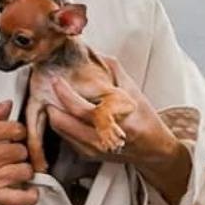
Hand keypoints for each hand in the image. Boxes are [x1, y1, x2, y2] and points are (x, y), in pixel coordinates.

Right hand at [0, 102, 37, 204]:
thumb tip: (8, 105)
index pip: (17, 129)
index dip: (17, 130)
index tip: (13, 134)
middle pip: (22, 150)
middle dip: (19, 148)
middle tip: (11, 150)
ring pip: (25, 171)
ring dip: (22, 168)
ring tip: (15, 167)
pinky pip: (19, 199)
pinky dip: (29, 196)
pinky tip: (29, 190)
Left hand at [46, 57, 180, 166]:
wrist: (153, 149)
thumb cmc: (143, 117)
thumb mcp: (132, 89)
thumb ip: (111, 69)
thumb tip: (90, 49)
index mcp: (117, 119)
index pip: (80, 108)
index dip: (64, 93)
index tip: (57, 80)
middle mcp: (103, 138)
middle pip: (62, 121)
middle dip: (52, 101)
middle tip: (51, 87)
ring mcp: (94, 149)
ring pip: (59, 129)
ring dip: (54, 111)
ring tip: (54, 97)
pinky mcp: (87, 155)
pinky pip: (64, 136)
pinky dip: (61, 122)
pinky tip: (64, 111)